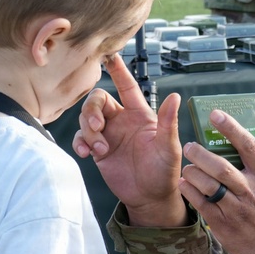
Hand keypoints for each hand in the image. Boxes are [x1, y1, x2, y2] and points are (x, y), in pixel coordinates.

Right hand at [73, 55, 186, 225]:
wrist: (150, 197)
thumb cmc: (164, 172)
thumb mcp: (168, 147)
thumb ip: (167, 122)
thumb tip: (175, 97)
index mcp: (140, 115)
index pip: (128, 87)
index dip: (119, 71)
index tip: (109, 56)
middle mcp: (122, 121)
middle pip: (98, 100)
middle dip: (92, 110)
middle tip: (98, 127)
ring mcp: (109, 135)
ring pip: (87, 118)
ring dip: (87, 131)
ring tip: (98, 149)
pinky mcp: (98, 149)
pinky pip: (81, 138)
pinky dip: (79, 142)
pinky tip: (86, 153)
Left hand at [179, 110, 254, 253]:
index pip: (248, 145)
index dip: (231, 128)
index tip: (215, 115)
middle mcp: (251, 191)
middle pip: (221, 167)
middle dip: (201, 153)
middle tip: (190, 145)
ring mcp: (236, 209)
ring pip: (209, 186)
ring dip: (193, 172)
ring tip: (187, 166)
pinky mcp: (225, 225)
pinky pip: (202, 205)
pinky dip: (190, 192)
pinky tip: (184, 184)